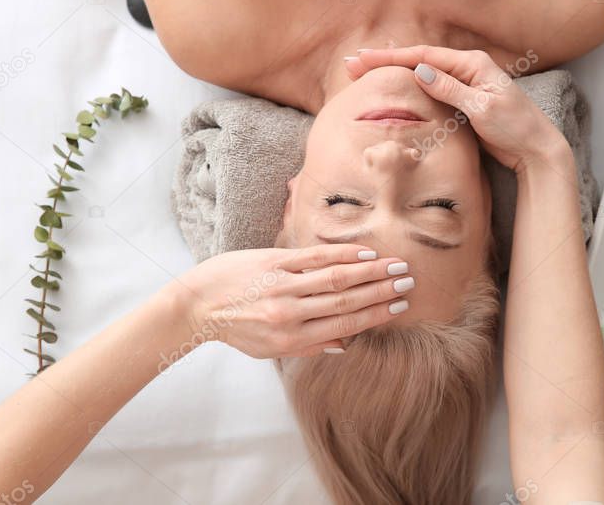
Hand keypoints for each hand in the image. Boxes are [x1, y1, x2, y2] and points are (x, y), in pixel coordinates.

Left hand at [171, 244, 412, 357]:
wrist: (196, 305)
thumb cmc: (236, 328)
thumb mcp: (270, 349)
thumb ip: (309, 346)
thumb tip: (346, 343)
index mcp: (291, 340)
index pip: (343, 326)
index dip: (374, 315)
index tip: (398, 307)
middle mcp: (289, 314)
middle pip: (344, 301)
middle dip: (379, 292)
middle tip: (407, 283)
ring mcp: (281, 286)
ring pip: (334, 278)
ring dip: (369, 271)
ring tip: (395, 266)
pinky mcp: (272, 262)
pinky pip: (313, 257)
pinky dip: (341, 255)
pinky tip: (363, 253)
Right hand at [346, 46, 567, 171]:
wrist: (536, 150)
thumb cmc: (516, 128)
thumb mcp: (482, 108)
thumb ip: (451, 89)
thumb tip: (420, 71)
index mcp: (472, 64)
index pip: (423, 57)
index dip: (390, 58)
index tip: (363, 59)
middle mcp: (467, 69)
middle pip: (418, 62)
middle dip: (385, 62)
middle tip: (352, 64)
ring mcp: (465, 84)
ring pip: (422, 75)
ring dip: (394, 73)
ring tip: (364, 71)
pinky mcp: (463, 101)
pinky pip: (431, 90)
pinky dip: (409, 88)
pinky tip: (393, 88)